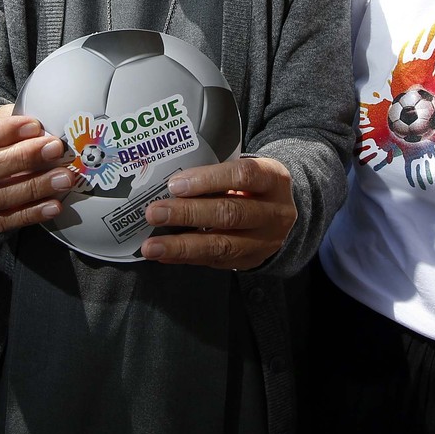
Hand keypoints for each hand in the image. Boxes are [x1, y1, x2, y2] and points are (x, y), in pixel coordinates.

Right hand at [0, 106, 74, 232]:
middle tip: (55, 150)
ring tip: (62, 178)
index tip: (35, 126)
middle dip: (23, 159)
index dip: (3, 131)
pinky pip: (1, 222)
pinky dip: (30, 214)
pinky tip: (54, 205)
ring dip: (33, 188)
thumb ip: (15, 121)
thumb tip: (48, 130)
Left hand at [138, 155, 295, 270]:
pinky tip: (164, 255)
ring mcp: (265, 241)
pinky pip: (216, 261)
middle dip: (188, 214)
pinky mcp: (252, 261)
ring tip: (151, 246)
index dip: (208, 179)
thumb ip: (217, 176)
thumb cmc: (253, 186)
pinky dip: (186, 257)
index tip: (175, 184)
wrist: (283, 214)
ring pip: (222, 245)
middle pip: (229, 213)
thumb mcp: (246, 172)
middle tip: (154, 213)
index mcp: (272, 179)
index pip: (242, 175)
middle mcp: (274, 212)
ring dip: (182, 246)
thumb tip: (169, 185)